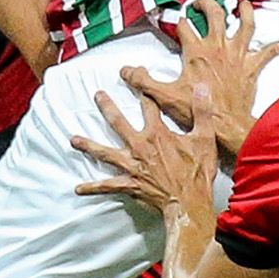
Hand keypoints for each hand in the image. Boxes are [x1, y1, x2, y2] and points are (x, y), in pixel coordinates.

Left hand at [72, 91, 216, 213]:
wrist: (188, 204)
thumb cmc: (197, 174)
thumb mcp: (205, 140)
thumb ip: (201, 112)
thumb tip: (202, 87)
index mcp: (157, 134)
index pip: (148, 104)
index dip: (143, 87)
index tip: (137, 73)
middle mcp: (140, 146)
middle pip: (119, 122)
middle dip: (107, 107)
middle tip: (97, 95)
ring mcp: (132, 166)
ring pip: (105, 153)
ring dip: (89, 145)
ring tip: (73, 139)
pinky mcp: (129, 184)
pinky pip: (107, 186)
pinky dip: (93, 187)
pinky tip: (78, 188)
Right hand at [121, 0, 278, 156]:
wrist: (227, 126)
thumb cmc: (198, 110)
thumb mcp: (165, 96)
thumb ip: (143, 81)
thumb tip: (125, 70)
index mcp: (196, 51)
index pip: (183, 25)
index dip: (173, 19)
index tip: (166, 18)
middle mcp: (218, 47)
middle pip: (215, 15)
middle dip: (207, 5)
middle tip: (201, 4)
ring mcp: (238, 55)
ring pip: (245, 26)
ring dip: (245, 13)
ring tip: (244, 5)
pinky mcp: (252, 68)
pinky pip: (268, 53)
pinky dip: (278, 46)